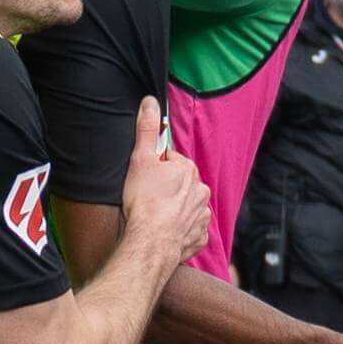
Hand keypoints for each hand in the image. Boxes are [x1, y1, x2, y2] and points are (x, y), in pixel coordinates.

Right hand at [119, 94, 212, 265]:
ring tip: (155, 217)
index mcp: (188, 170)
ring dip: (174, 210)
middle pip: (180, 184)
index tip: (145, 178)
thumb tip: (150, 102)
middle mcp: (201, 192)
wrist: (150, 241)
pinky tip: (165, 231)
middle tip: (147, 198)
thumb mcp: (141, 158)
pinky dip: (180, 230)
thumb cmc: (144, 201)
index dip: (155, 168)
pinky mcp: (199, 237)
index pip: (171, 161)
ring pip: (187, 207)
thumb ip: (148, 129)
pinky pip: (190, 230)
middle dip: (166, 188)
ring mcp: (201, 216)